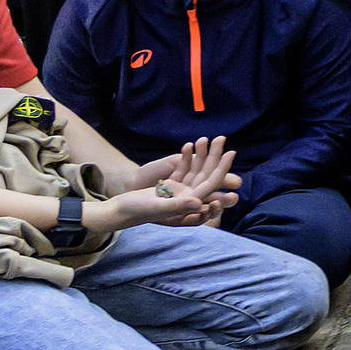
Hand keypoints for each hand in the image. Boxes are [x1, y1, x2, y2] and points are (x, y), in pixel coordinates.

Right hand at [100, 137, 233, 230]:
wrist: (119, 212)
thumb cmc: (136, 211)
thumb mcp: (158, 208)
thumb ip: (179, 206)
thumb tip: (200, 203)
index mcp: (188, 204)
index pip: (210, 184)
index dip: (222, 168)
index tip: (231, 152)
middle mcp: (187, 198)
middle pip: (205, 175)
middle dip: (215, 158)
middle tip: (223, 139)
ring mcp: (179, 192)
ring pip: (194, 171)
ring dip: (201, 155)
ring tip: (207, 138)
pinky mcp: (169, 187)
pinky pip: (181, 170)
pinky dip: (185, 158)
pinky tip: (189, 144)